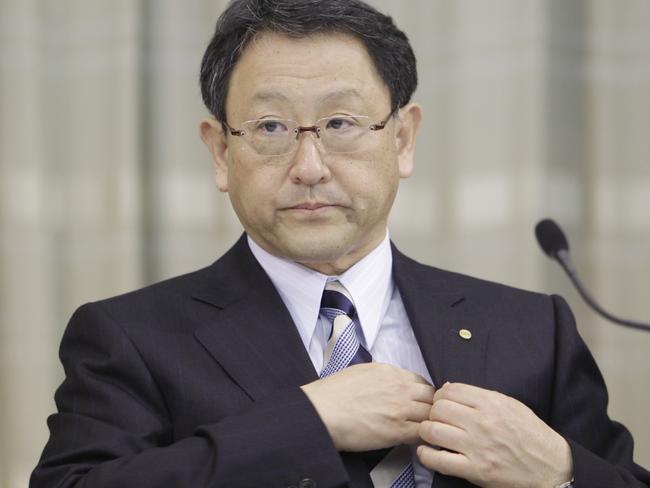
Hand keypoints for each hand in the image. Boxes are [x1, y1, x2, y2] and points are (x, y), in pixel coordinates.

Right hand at [301, 362, 434, 451]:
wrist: (323, 411)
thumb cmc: (334, 393)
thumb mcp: (360, 371)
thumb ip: (381, 375)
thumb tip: (388, 380)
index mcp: (390, 372)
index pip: (421, 382)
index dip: (422, 394)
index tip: (419, 402)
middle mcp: (400, 388)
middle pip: (431, 397)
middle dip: (430, 406)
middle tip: (422, 417)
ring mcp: (401, 409)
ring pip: (431, 415)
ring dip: (428, 423)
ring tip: (419, 430)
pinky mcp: (398, 430)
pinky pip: (422, 433)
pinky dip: (422, 437)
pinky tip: (414, 440)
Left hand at [417, 383, 572, 487]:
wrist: (551, 467)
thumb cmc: (530, 434)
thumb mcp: (510, 405)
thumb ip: (480, 396)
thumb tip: (448, 388)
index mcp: (491, 403)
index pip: (450, 390)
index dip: (440, 396)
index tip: (442, 404)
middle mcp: (482, 422)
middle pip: (438, 408)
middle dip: (432, 413)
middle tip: (436, 420)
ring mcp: (477, 447)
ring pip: (433, 431)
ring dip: (426, 432)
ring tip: (430, 435)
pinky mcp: (475, 470)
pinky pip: (439, 460)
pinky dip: (426, 456)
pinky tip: (427, 453)